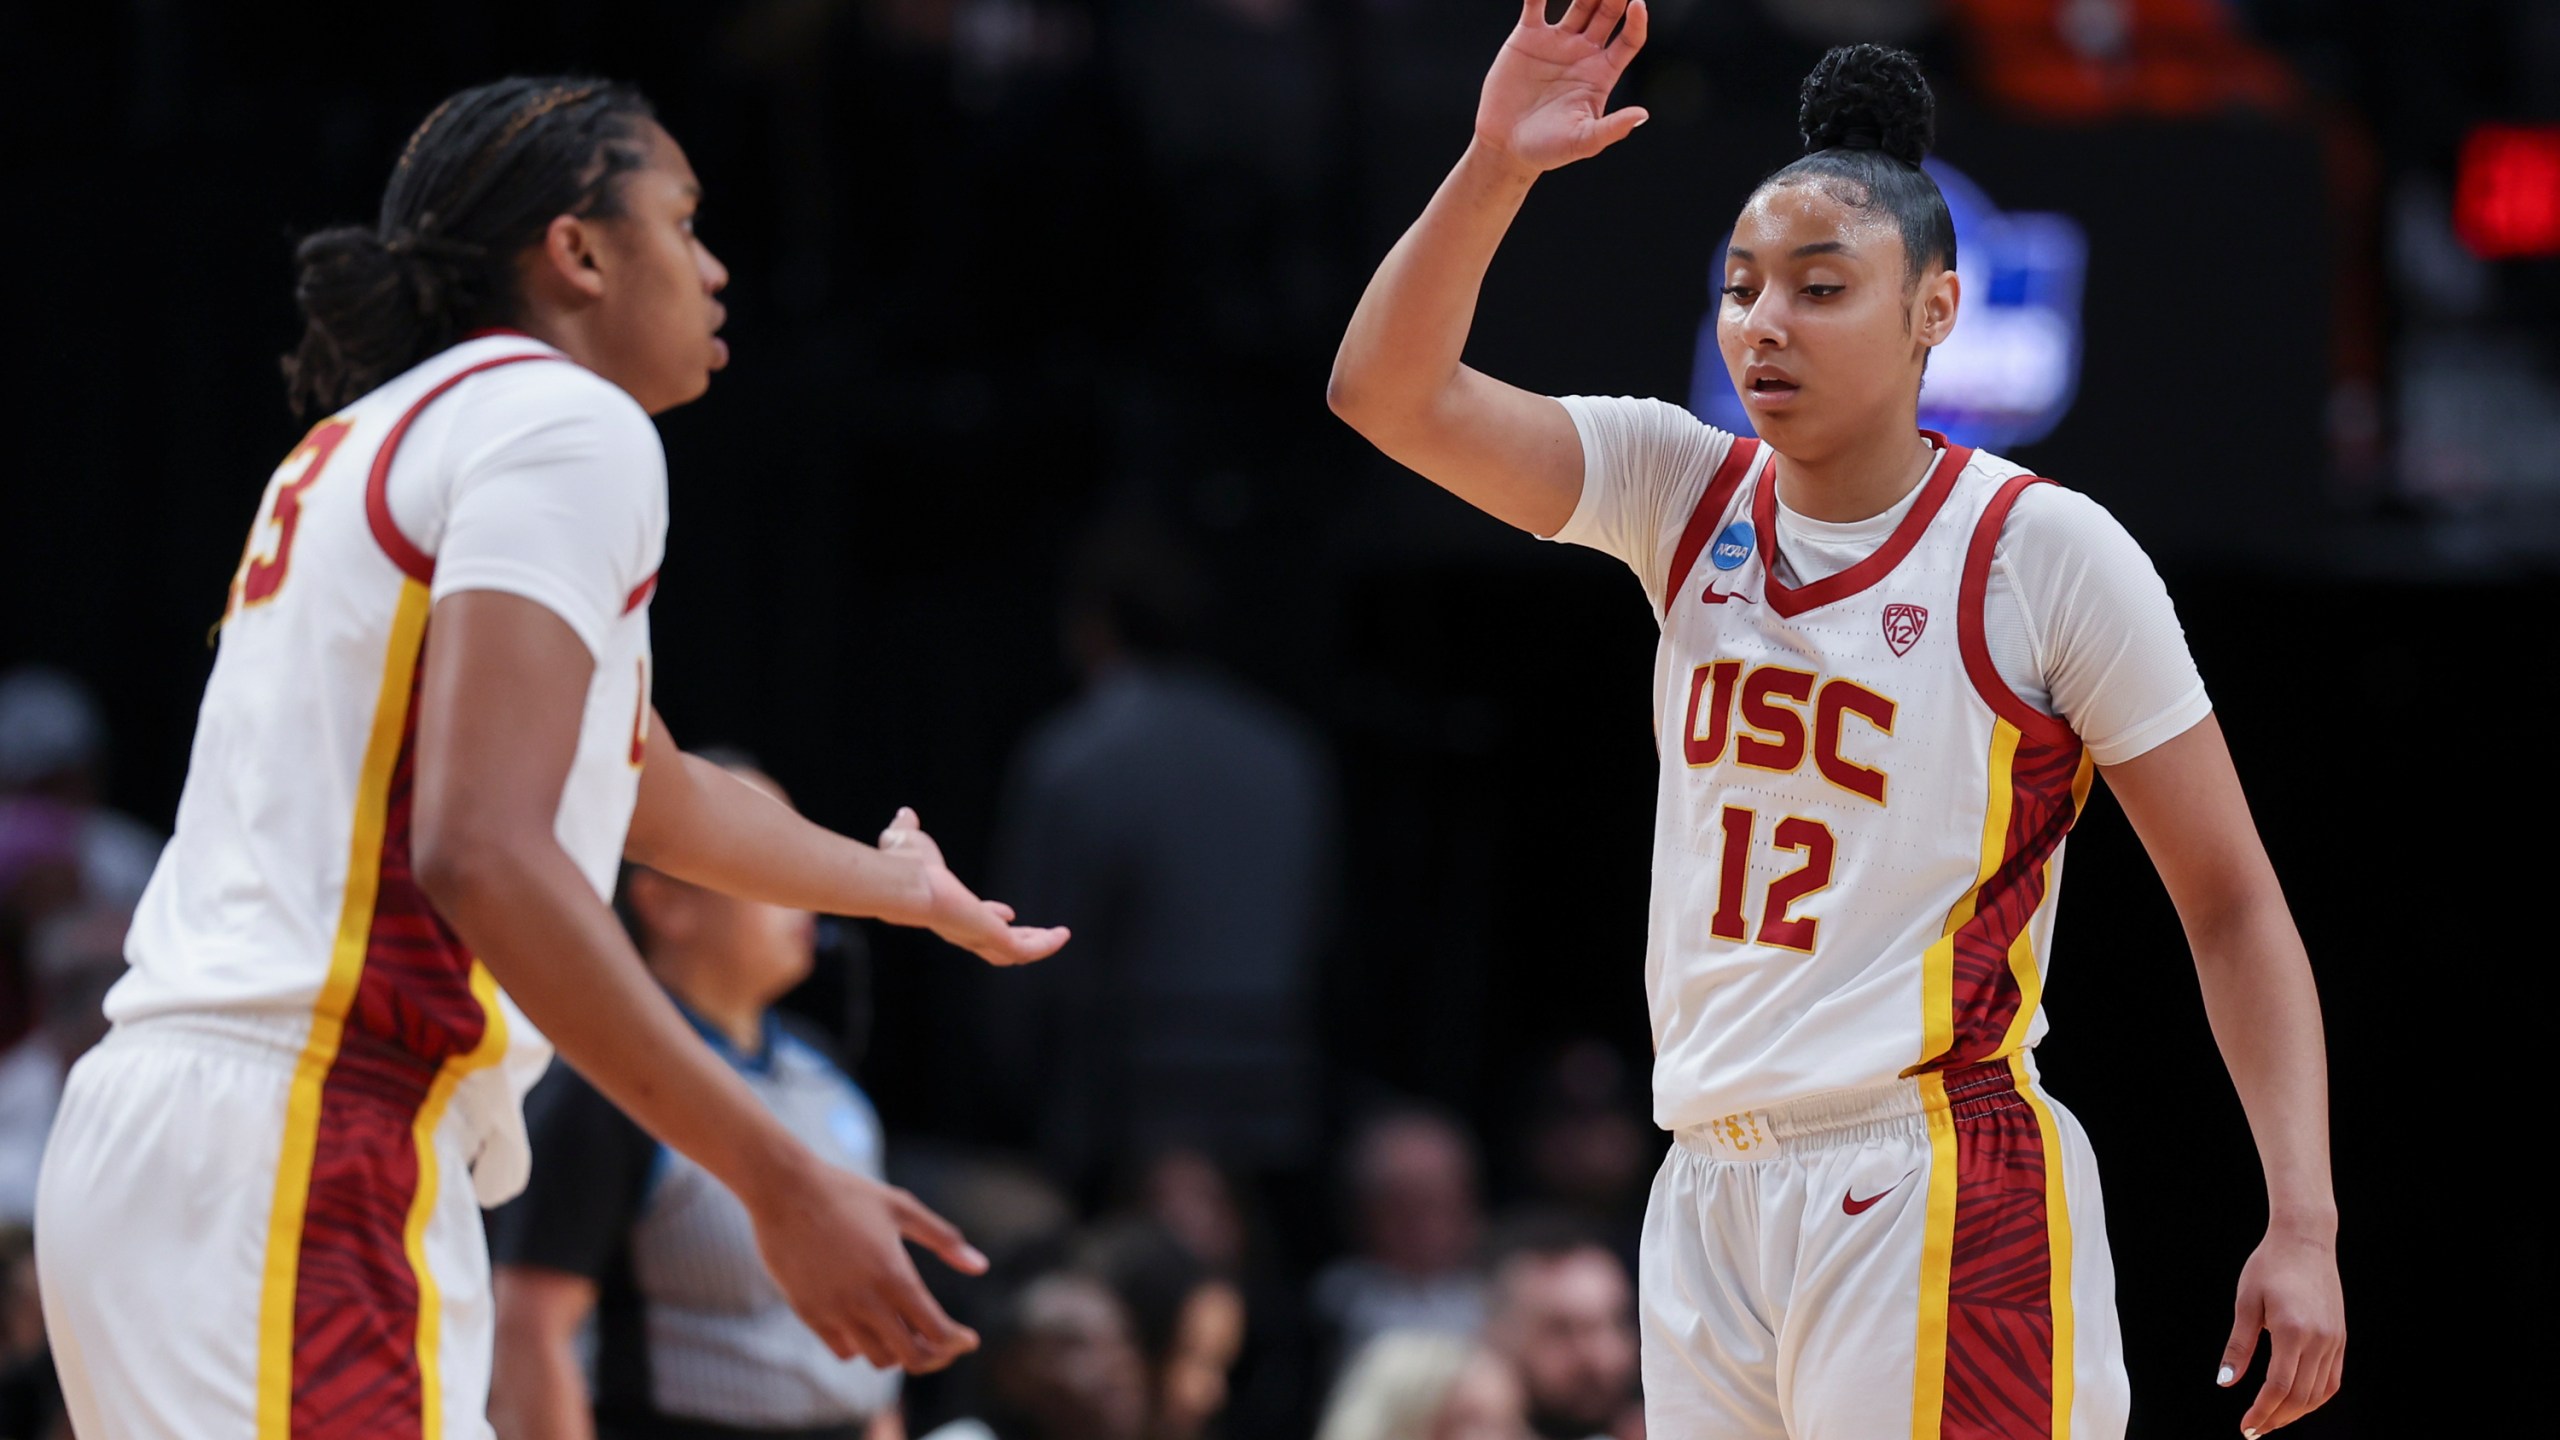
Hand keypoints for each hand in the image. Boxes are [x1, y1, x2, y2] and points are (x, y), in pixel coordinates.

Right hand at [745, 1156, 989, 1372]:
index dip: (957, 1342)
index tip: (968, 1340)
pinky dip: (863, 1346)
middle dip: (934, 1356)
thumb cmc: (848, 1194)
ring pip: (877, 1358)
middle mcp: (865, 1300)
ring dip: (898, 1352)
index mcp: (893, 1274)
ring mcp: (834, 1310)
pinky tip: (872, 1327)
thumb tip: (980, 1266)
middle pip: (910, 1356)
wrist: (785, 1189)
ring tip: (908, 1334)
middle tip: (943, 1346)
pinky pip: (843, 1350)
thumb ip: (944, 1239)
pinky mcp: (809, 1313)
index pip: (935, 1330)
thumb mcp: (902, 1207)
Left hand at [876, 807, 1067, 965]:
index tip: (1008, 912)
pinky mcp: (992, 937)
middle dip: (1018, 937)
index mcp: (946, 911)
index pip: (974, 921)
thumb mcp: (910, 841)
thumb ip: (907, 829)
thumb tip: (904, 814)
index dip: (992, 916)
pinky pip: (1025, 950)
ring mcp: (977, 936)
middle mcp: (961, 929)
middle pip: (995, 945)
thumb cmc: (904, 865)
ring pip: (1012, 952)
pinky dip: (1045, 946)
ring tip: (1059, 936)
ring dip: (1036, 944)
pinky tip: (1062, 936)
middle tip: (1038, 932)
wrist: (906, 882)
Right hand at [1476, 0, 1650, 173]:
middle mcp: (1583, 52)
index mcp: (1601, 73)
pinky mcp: (1527, 37)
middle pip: (1607, 13)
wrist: (1505, 146)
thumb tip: (1643, 115)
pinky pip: (1536, 4)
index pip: (1629, 40)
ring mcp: (1556, 42)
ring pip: (1579, 3)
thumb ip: (1612, 128)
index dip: (1637, 21)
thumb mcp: (1583, 141)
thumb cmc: (1547, 149)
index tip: (1637, 4)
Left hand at [2218, 1226, 2344, 1434]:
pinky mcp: (2341, 1337)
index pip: (2278, 1387)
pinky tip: (2297, 1402)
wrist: (2305, 1240)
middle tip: (2254, 1430)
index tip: (2245, 1427)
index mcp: (2292, 1331)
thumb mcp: (2246, 1302)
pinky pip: (2332, 1379)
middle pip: (2300, 1396)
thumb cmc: (2269, 1266)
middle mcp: (2319, 1340)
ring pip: (2319, 1393)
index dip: (2261, 1412)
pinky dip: (2316, 1397)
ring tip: (2272, 1421)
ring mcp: (2335, 1340)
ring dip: (2296, 1412)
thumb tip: (2226, 1382)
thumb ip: (2239, 1345)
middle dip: (2276, 1418)